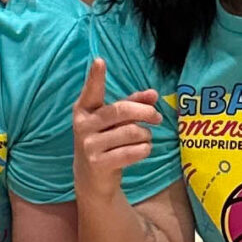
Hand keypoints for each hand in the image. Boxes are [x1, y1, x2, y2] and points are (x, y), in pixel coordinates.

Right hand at [73, 58, 160, 196]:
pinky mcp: (98, 163)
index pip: (92, 91)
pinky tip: (143, 150)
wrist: (91, 179)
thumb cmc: (105, 142)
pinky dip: (144, 149)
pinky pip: (132, 151)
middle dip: (146, 112)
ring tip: (145, 138)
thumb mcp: (115, 122)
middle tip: (157, 117)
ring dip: (146, 135)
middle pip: (122, 110)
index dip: (96, 77)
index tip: (100, 61)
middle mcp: (83, 125)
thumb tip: (154, 94)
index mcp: (84, 110)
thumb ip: (132, 105)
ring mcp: (89, 145)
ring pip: (131, 132)